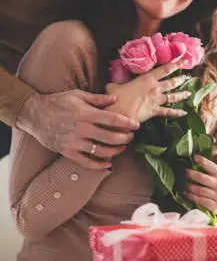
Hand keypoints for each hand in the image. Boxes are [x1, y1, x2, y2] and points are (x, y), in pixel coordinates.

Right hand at [16, 89, 137, 169]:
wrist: (35, 115)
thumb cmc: (58, 102)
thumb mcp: (78, 95)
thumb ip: (98, 98)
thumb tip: (115, 98)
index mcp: (86, 114)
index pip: (112, 119)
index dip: (126, 123)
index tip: (136, 124)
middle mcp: (82, 129)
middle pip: (110, 137)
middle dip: (124, 138)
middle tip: (131, 137)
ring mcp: (75, 142)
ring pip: (100, 151)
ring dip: (115, 151)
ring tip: (122, 148)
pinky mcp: (68, 151)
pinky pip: (86, 162)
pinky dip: (99, 165)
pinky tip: (108, 163)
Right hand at [106, 59, 190, 123]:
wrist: (118, 114)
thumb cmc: (115, 98)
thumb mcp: (114, 86)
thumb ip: (116, 83)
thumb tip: (111, 84)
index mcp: (146, 79)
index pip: (165, 69)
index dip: (176, 64)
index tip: (184, 61)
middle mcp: (154, 88)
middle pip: (171, 82)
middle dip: (180, 79)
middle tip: (187, 77)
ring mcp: (156, 100)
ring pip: (172, 96)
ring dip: (181, 94)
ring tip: (188, 93)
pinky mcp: (155, 111)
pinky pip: (168, 112)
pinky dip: (177, 113)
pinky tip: (184, 113)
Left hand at [184, 155, 216, 214]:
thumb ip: (212, 168)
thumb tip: (197, 158)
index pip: (209, 165)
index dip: (201, 160)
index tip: (194, 157)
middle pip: (201, 177)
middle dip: (190, 173)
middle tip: (184, 171)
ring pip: (199, 190)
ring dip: (189, 186)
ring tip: (183, 183)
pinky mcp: (214, 207)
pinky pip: (199, 200)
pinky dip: (190, 196)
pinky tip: (186, 193)